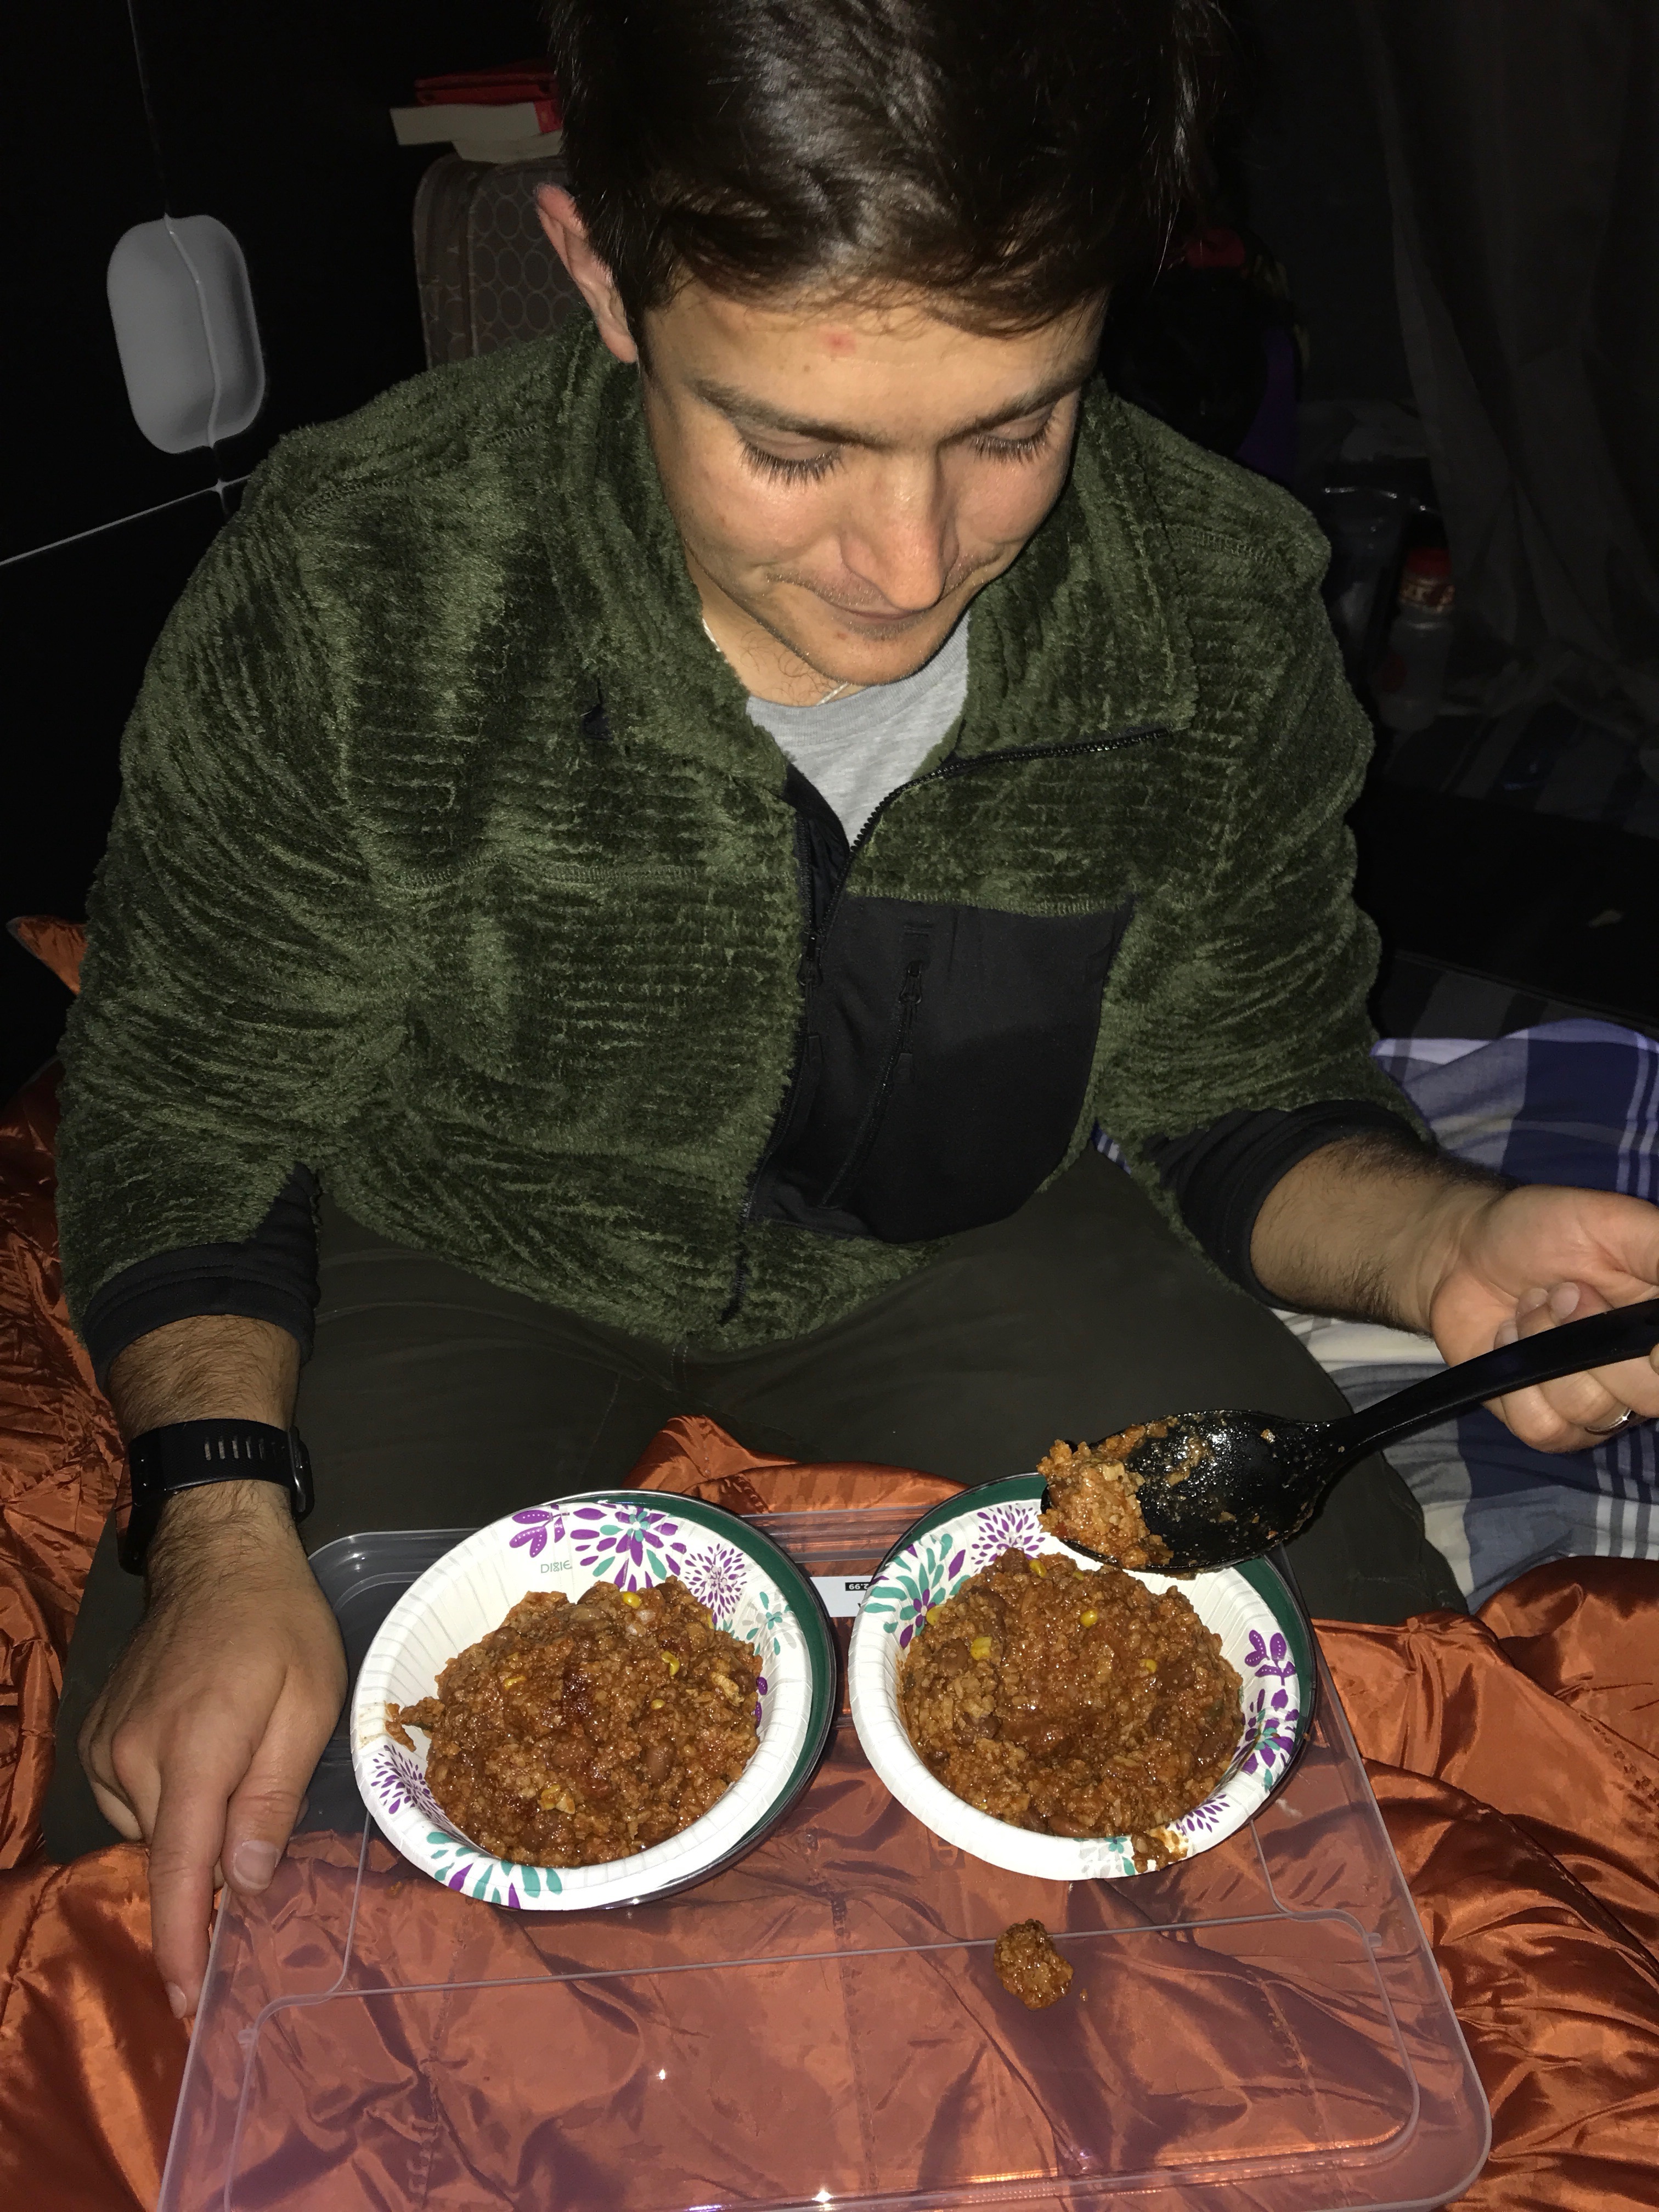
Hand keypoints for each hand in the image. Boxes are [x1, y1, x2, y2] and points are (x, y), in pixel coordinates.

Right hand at [79, 1481, 345, 2017]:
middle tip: (257, 1856)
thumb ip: (273, 1795)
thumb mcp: (308, 1704)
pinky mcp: (96, 1738)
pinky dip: (169, 1800)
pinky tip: (202, 1758)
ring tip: (235, 1771)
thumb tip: (247, 1881)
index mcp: (196, 1752)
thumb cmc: (279, 1627)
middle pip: (171, 1855)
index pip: (181, 1870)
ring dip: (191, 1828)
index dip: (184, 1941)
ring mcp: (106, 1748)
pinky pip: (132, 1799)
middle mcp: (134, 1758)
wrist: (216, 1558)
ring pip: (151, 1829)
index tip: (185, 2002)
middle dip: (208, 1877)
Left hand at [1424, 1182, 1658, 1449]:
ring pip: (1591, 1411)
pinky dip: (1516, 1377)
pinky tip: (1510, 1338)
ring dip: (1546, 1346)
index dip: (1656, 1359)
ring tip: (1532, 1305)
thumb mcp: (1615, 1224)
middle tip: (1565, 1290)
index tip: (1643, 1339)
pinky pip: (1543, 1427)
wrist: (1464, 1250)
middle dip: (1593, 1335)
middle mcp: (1643, 1375)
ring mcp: (1595, 1403)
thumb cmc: (1544, 1230)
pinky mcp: (1545, 1422)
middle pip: (1650, 1397)